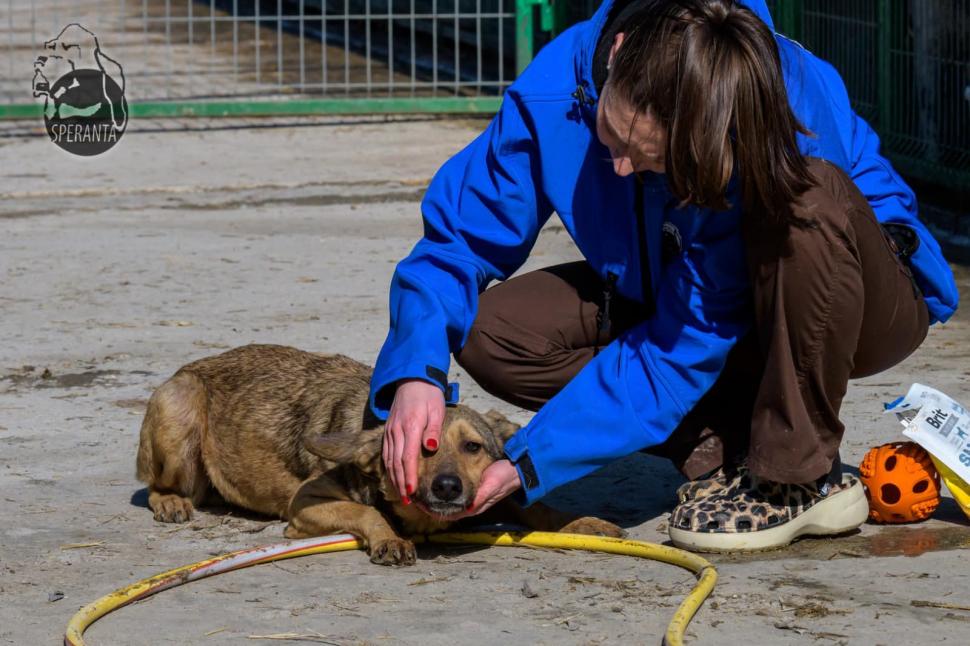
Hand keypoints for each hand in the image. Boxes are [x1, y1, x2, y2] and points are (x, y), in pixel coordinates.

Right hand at [383, 379, 444, 500]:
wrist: (412, 379)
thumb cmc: (428, 395)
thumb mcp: (437, 409)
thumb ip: (433, 430)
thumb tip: (431, 448)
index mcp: (410, 426)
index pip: (407, 457)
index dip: (409, 476)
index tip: (412, 492)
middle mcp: (397, 430)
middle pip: (396, 462)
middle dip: (401, 483)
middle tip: (407, 501)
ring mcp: (390, 431)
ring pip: (389, 459)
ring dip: (394, 478)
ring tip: (402, 494)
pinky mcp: (388, 430)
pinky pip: (386, 453)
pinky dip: (389, 468)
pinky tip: (394, 477)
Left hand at [420, 459, 521, 520]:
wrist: (517, 469)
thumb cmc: (504, 476)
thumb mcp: (492, 484)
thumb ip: (481, 496)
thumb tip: (468, 510)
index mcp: (473, 507)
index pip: (447, 513)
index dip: (431, 510)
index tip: (417, 503)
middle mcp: (469, 505)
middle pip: (443, 509)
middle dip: (428, 504)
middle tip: (411, 495)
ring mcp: (470, 498)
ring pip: (445, 502)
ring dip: (432, 498)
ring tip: (417, 489)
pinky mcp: (471, 490)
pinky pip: (451, 494)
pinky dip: (440, 491)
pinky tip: (432, 483)